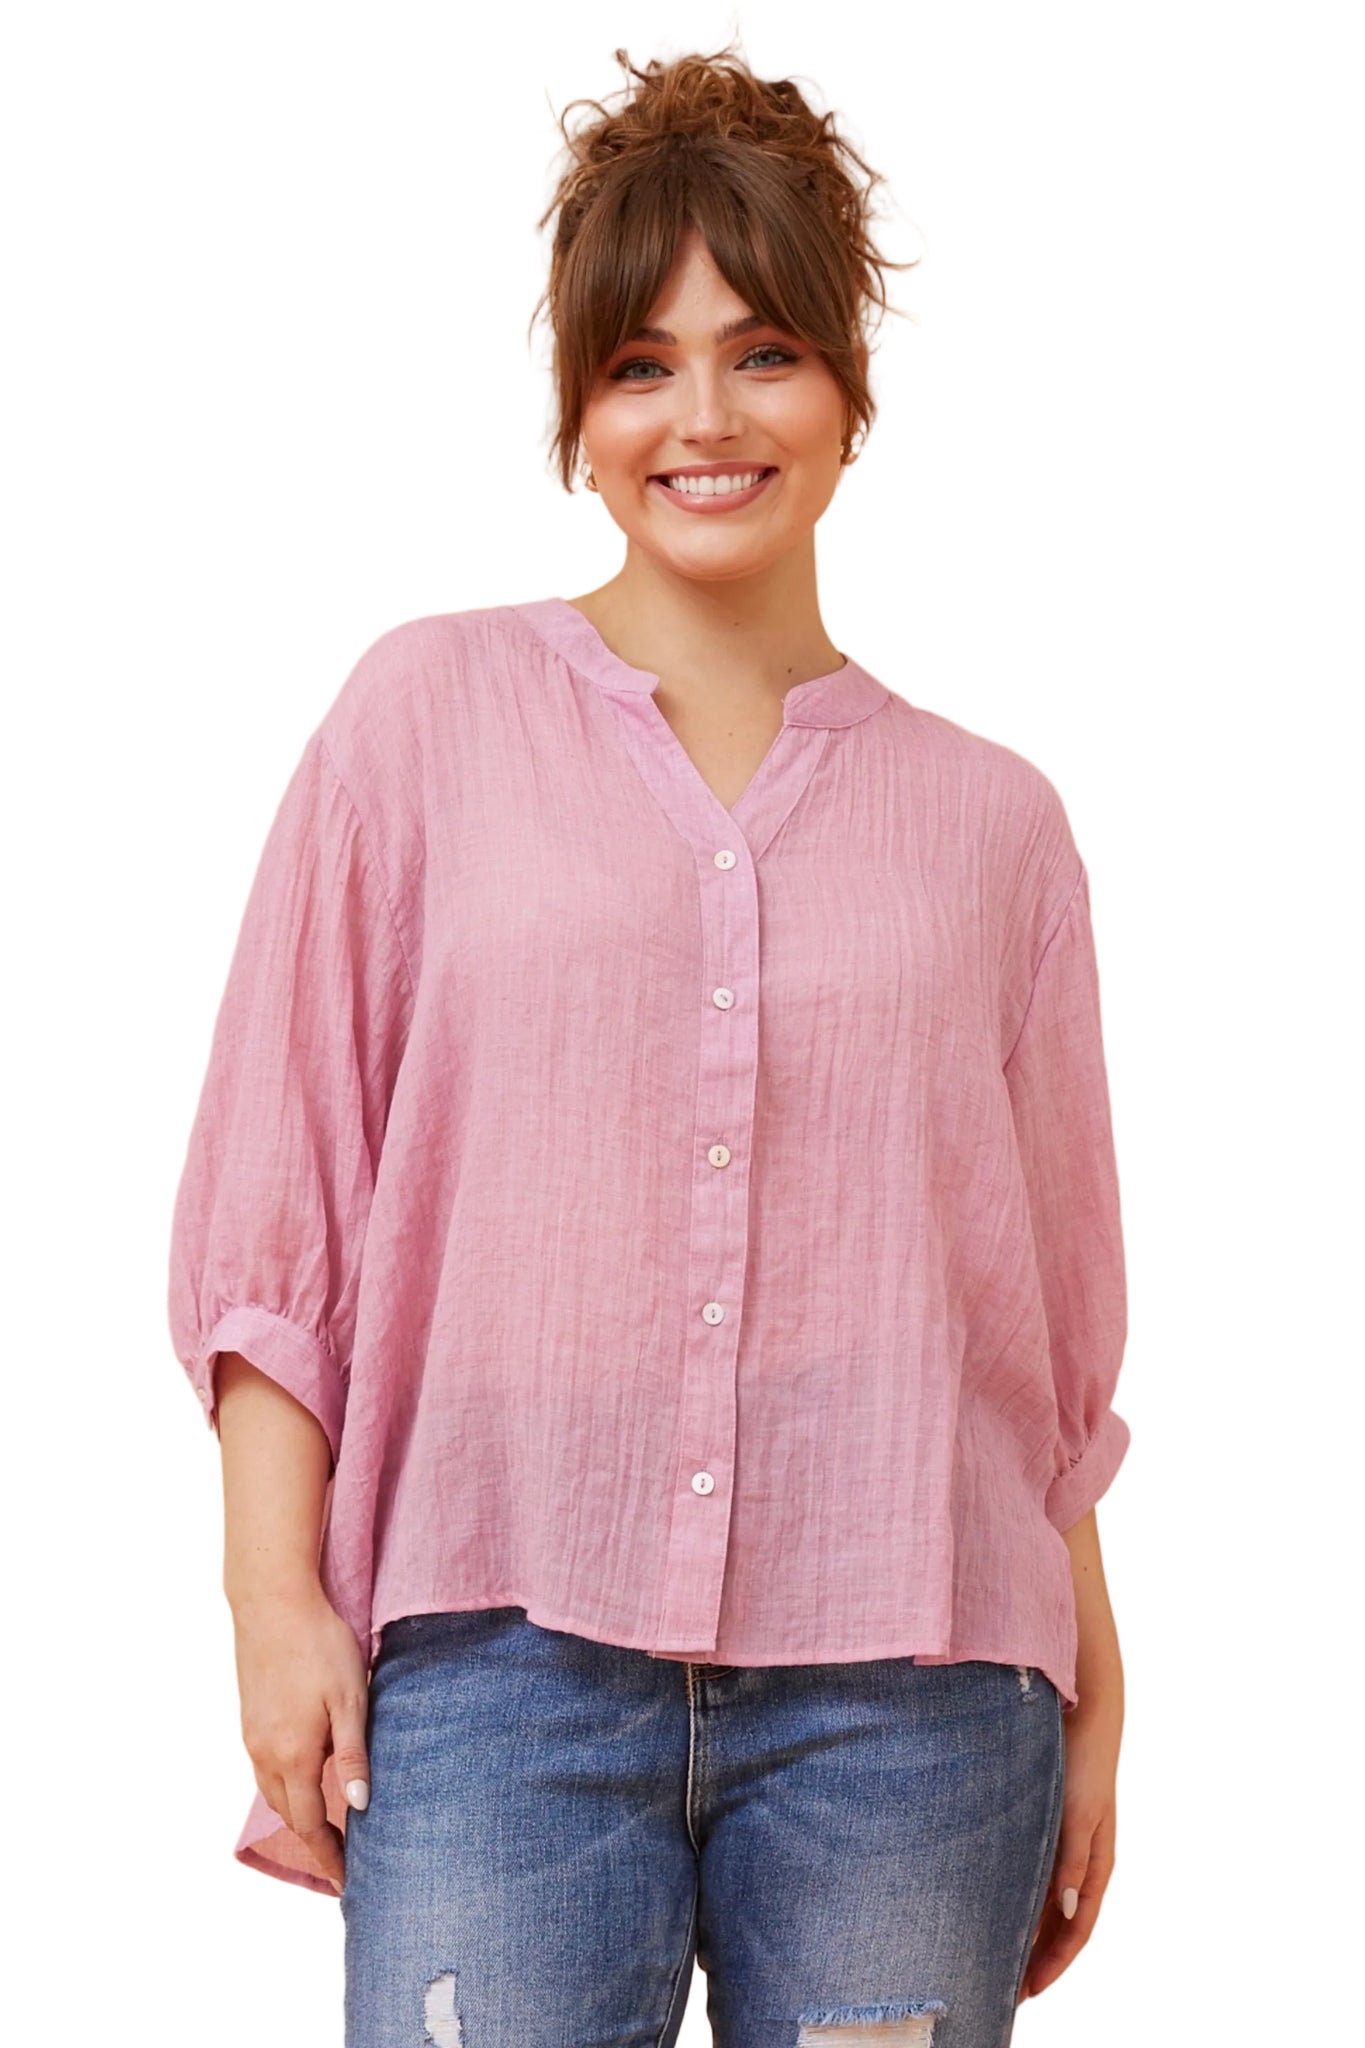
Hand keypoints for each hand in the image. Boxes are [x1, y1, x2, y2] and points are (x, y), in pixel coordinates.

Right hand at [230, 1579, 371, 1893]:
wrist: (273, 1600)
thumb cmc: (319, 1644)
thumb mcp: (350, 1697)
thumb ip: (353, 1753)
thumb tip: (359, 1806)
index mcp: (292, 1755)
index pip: (308, 1825)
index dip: (328, 1856)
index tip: (346, 1882)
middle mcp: (264, 1753)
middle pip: (288, 1814)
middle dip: (312, 1841)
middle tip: (342, 1859)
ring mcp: (252, 1735)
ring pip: (273, 1792)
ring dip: (297, 1813)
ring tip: (326, 1827)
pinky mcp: (249, 1717)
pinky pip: (265, 1768)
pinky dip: (285, 1786)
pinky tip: (304, 1777)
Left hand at [1018, 1703, 1119, 2001]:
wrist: (1078, 1706)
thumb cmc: (1084, 1758)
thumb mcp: (1081, 1812)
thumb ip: (1074, 1860)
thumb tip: (1065, 1910)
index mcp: (1097, 1863)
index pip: (1077, 1929)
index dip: (1054, 1963)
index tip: (1028, 1992)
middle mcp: (1080, 1858)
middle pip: (1058, 1922)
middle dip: (1036, 1957)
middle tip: (1004, 1989)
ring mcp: (1062, 1840)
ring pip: (1041, 1900)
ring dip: (1023, 1930)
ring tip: (993, 1956)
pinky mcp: (1043, 1820)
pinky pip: (1029, 1871)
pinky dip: (1015, 1895)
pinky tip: (990, 1903)